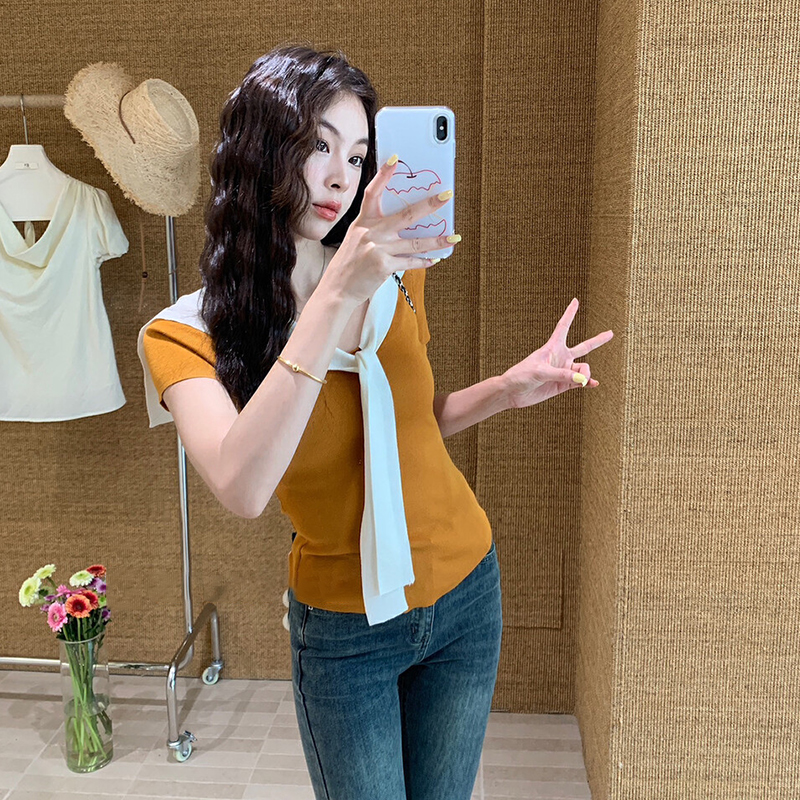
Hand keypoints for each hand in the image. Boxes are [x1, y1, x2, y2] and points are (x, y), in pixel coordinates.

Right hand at [322, 156, 460, 306]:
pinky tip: (435, 259)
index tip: (396, 159)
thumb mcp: (357, 240)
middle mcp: (370, 233)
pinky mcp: (383, 266)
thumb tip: (407, 227)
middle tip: (446, 196)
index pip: (372, 193)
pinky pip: (410, 262)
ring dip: (437, 240)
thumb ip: (377, 231)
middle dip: (429, 205)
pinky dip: (424, 261)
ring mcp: (377, 249)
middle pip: (405, 215)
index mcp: (362, 222)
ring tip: (453, 237)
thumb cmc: (348, 265)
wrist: (337, 290)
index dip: (383, 175)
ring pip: (415, 242)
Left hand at [500, 298, 613, 408]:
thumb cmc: (521, 376)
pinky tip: (593, 384)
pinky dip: (588, 383)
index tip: (575, 300)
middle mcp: (560, 357)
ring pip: (583, 369)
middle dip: (598, 340)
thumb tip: (583, 380)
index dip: (570, 313)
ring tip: (582, 381)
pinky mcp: (562, 385)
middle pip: (584, 346)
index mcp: (552, 347)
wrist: (512, 392)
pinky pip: (581, 382)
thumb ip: (562, 375)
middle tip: (611, 333)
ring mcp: (563, 371)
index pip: (563, 326)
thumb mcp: (540, 372)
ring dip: (586, 374)